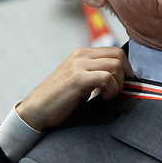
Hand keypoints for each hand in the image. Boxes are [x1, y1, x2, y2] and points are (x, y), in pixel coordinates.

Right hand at [16, 47, 132, 131]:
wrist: (36, 110)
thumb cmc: (59, 100)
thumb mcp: (79, 81)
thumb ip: (95, 74)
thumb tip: (122, 78)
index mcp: (81, 54)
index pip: (115, 51)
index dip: (125, 69)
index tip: (120, 86)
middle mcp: (80, 55)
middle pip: (119, 55)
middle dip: (124, 76)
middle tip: (115, 92)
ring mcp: (78, 65)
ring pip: (115, 65)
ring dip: (118, 84)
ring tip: (107, 96)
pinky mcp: (77, 78)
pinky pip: (106, 77)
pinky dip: (111, 90)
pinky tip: (102, 98)